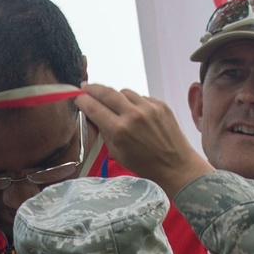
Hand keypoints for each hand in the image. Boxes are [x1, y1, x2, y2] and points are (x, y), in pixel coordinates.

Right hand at [75, 85, 211, 198]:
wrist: (176, 166)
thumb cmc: (145, 165)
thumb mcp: (117, 154)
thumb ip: (105, 132)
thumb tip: (94, 116)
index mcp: (119, 131)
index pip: (94, 107)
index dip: (83, 101)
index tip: (77, 97)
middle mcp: (133, 115)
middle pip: (106, 92)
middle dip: (93, 89)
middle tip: (85, 88)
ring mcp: (148, 107)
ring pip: (124, 92)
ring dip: (115, 96)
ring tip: (113, 105)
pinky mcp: (160, 104)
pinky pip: (140, 97)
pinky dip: (134, 103)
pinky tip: (134, 113)